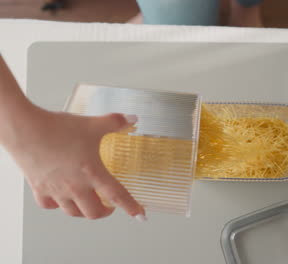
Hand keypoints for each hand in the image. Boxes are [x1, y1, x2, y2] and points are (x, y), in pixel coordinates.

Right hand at [3, 105, 145, 220]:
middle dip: (105, 212)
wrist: (25, 129)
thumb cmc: (58, 129)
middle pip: (94, 212)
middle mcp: (75, 187)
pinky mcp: (39, 188)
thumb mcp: (93, 124)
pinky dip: (58, 205)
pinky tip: (61, 198)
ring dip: (83, 211)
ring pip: (72, 212)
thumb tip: (132, 119)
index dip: (131, 207)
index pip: (118, 195)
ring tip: (88, 204)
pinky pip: (49, 205)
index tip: (140, 216)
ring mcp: (56, 190)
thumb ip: (115, 122)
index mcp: (93, 174)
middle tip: (110, 206)